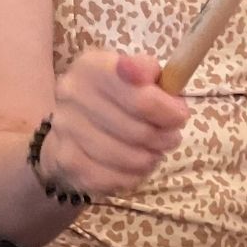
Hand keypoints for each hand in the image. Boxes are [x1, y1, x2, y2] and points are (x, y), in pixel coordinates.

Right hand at [40, 49, 189, 197]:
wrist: (68, 126)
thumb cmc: (112, 96)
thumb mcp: (131, 73)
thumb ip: (153, 75)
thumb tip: (171, 85)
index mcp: (92, 67)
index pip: (140, 97)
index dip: (168, 111)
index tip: (180, 116)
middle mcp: (73, 95)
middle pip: (138, 131)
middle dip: (165, 137)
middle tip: (171, 137)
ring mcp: (66, 130)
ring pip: (129, 158)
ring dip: (151, 157)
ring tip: (154, 150)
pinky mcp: (67, 162)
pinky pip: (115, 179)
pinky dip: (135, 175)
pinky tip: (136, 166)